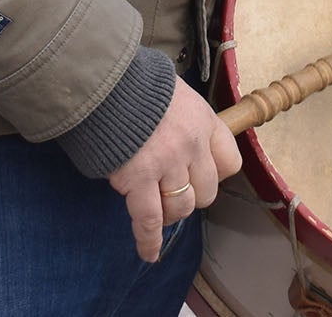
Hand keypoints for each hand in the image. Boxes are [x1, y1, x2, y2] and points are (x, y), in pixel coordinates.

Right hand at [107, 73, 240, 263]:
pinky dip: (148, 240)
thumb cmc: (132, 83)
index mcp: (203, 120)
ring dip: (169, 214)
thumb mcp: (172, 92)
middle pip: (205, 192)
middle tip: (168, 192)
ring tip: (154, 210)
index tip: (197, 175)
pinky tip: (148, 253)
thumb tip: (177, 136)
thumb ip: (182, 119)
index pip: (229, 162)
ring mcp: (167, 163)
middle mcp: (192, 144)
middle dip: (189, 197)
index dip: (213, 174)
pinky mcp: (138, 179)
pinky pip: (149, 220)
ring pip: (181, 207)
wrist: (103, 80)